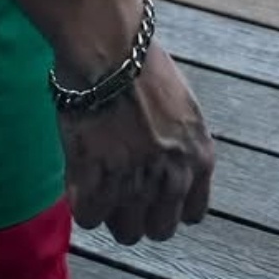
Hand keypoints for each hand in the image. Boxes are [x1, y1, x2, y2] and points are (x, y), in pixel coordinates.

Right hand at [59, 40, 214, 245]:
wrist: (110, 47)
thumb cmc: (140, 64)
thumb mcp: (181, 109)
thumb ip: (177, 147)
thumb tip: (161, 166)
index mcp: (199, 159)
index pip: (193, 215)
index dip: (168, 204)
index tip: (151, 192)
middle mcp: (173, 178)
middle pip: (158, 230)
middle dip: (140, 213)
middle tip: (119, 186)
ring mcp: (136, 183)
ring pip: (125, 231)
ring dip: (110, 211)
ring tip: (97, 181)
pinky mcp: (98, 181)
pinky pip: (90, 218)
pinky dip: (82, 203)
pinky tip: (79, 178)